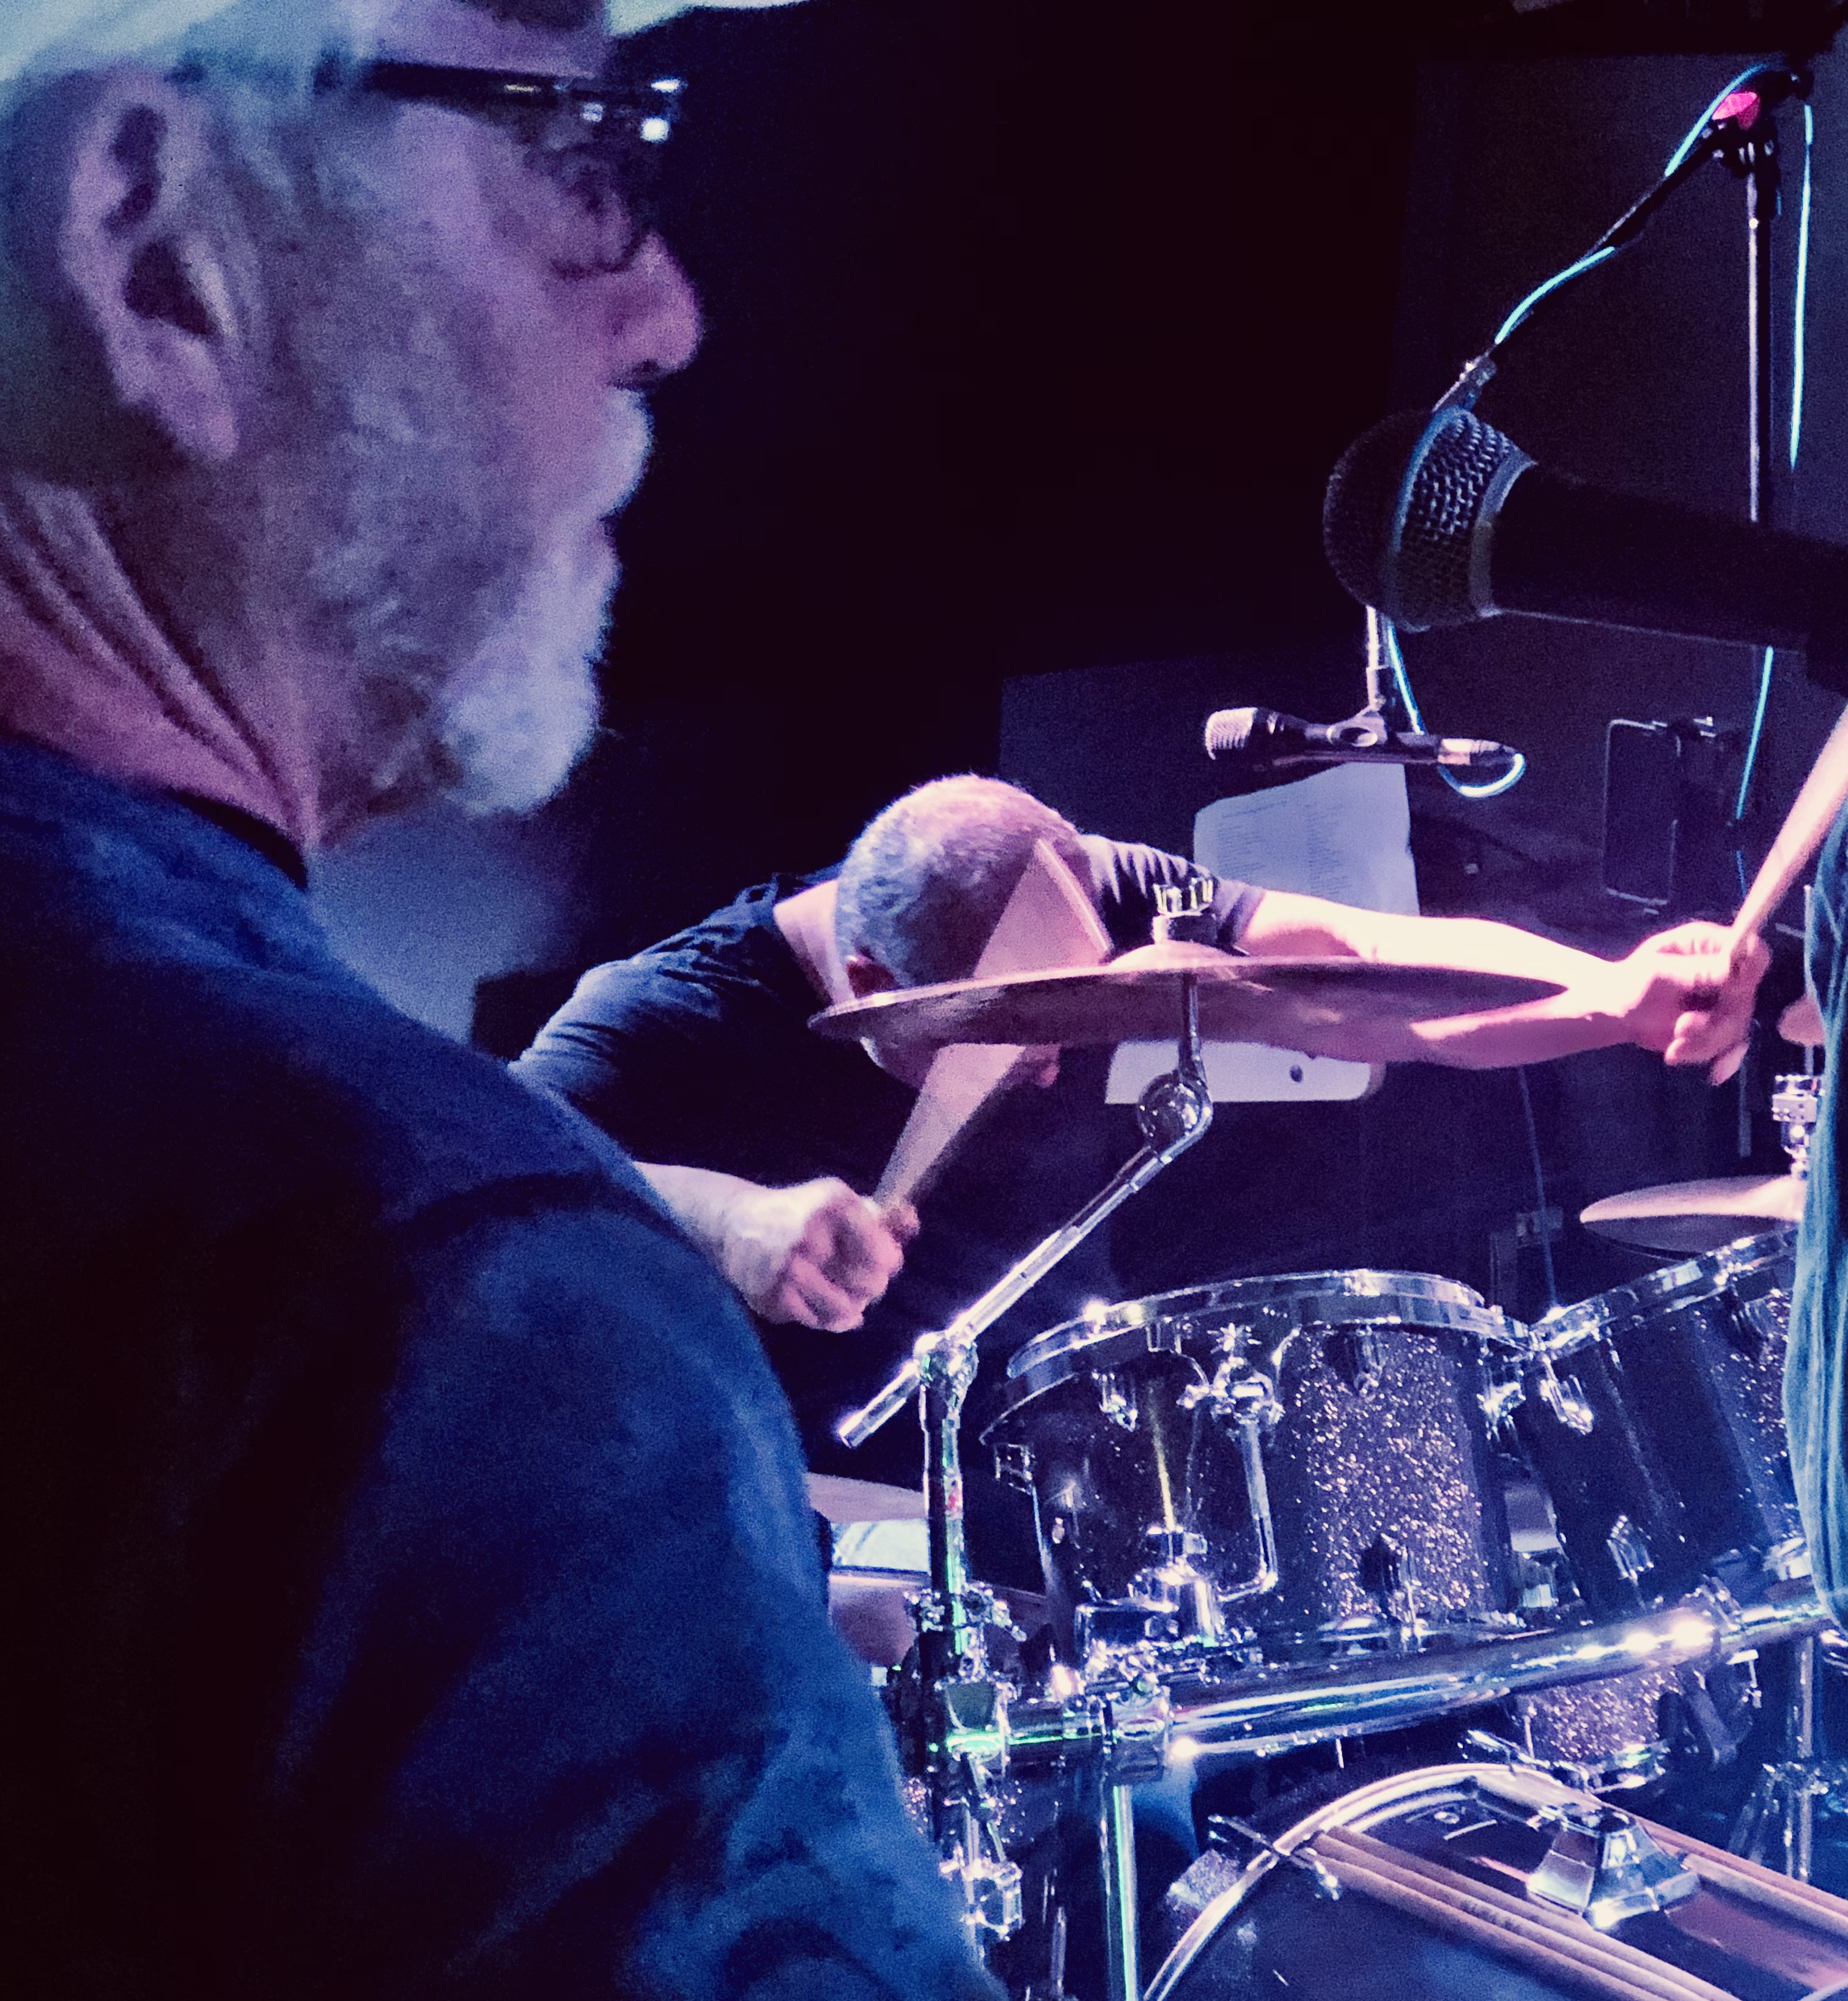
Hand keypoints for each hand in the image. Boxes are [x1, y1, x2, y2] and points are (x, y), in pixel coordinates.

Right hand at [719, 1178, 915, 1331]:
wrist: (733, 1223)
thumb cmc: (798, 1212)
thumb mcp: (836, 1201)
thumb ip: (879, 1216)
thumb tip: (912, 1222)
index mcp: (835, 1205)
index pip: (886, 1255)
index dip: (888, 1261)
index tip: (877, 1257)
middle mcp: (811, 1236)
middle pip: (872, 1286)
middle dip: (870, 1285)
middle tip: (855, 1276)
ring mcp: (789, 1270)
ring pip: (846, 1310)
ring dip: (849, 1305)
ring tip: (838, 1291)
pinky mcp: (772, 1297)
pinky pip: (817, 1322)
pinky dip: (823, 1315)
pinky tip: (814, 1298)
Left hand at [1619, 921, 1769, 1082]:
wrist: (1617, 1013)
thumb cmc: (1630, 981)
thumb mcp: (1658, 972)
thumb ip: (1695, 971)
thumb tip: (1733, 968)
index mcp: (1710, 945)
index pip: (1752, 952)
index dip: (1752, 971)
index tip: (1733, 991)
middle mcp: (1724, 971)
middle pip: (1747, 997)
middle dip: (1718, 1020)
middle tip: (1682, 1028)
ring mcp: (1725, 1000)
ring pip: (1737, 1026)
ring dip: (1706, 1041)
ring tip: (1673, 1048)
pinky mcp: (1719, 1027)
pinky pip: (1728, 1045)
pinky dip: (1708, 1055)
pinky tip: (1690, 1062)